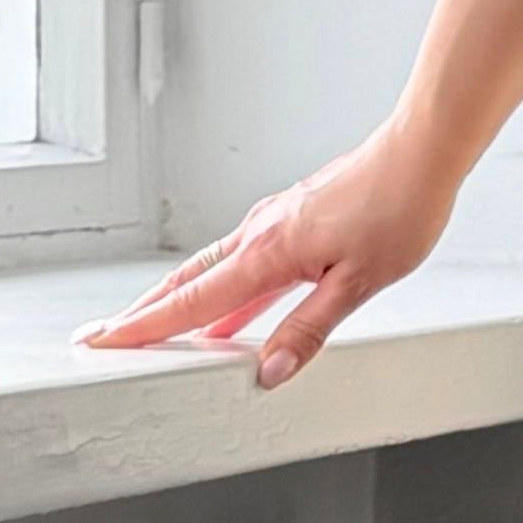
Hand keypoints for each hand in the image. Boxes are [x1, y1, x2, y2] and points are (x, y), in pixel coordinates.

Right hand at [75, 116, 459, 389]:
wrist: (421, 151)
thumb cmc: (399, 209)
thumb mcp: (358, 284)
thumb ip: (308, 329)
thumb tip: (270, 371)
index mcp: (268, 252)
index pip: (192, 302)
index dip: (145, 327)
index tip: (103, 342)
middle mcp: (259, 232)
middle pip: (187, 282)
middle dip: (143, 312)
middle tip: (102, 335)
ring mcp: (273, 221)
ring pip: (211, 268)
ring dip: (178, 298)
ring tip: (152, 328)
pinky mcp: (291, 216)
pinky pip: (241, 259)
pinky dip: (219, 285)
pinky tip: (227, 307)